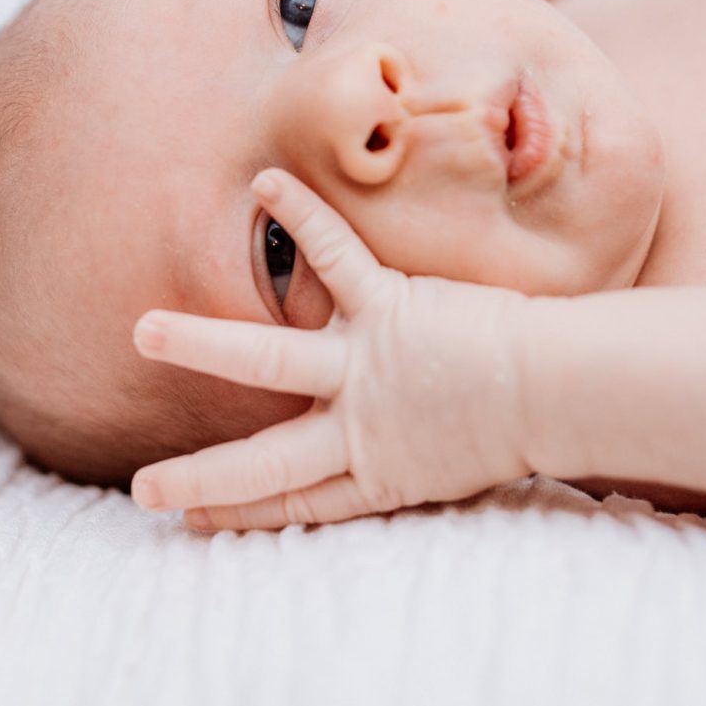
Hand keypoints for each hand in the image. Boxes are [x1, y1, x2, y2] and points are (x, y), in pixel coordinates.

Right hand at [129, 169, 535, 531]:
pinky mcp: (388, 308)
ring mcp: (365, 368)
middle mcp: (359, 429)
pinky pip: (335, 256)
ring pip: (267, 361)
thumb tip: (411, 449)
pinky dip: (302, 216)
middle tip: (145, 490)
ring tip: (145, 330)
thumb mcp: (462, 464)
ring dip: (202, 344)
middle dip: (200, 479)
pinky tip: (263, 183)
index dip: (239, 513)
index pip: (293, 501)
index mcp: (378, 475)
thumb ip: (419, 458)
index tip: (192, 521)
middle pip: (264, 464)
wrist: (560, 391)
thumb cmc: (529, 426)